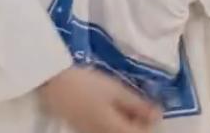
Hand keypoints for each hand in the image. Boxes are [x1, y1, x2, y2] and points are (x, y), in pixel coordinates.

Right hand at [39, 68, 161, 132]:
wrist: (51, 81)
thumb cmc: (84, 82)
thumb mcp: (114, 89)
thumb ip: (137, 104)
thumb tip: (158, 114)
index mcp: (116, 130)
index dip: (151, 124)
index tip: (153, 108)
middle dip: (139, 124)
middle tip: (141, 104)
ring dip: (126, 123)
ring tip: (125, 104)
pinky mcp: (82, 129)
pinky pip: (104, 131)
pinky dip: (114, 122)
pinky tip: (110, 107)